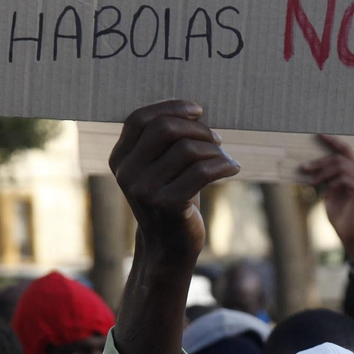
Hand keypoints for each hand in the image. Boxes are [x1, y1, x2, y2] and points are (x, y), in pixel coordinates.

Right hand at [109, 101, 238, 265]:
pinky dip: (223, 166)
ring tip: (225, 160)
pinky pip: (202, 172)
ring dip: (215, 151)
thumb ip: (164, 141)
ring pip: (187, 150)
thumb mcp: (159, 167)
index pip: (139, 119)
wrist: (169, 246)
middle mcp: (127, 173)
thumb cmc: (171, 198)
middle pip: (164, 128)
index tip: (198, 111)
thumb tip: (193, 110)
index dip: (170, 107)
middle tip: (217, 140)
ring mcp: (144, 191)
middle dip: (198, 129)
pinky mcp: (167, 206)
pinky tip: (233, 169)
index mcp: (120, 158)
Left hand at [302, 134, 353, 267]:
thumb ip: (326, 180)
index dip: (333, 141)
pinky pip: (343, 181)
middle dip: (319, 162)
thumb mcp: (330, 194)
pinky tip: (325, 197)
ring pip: (341, 167)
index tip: (318, 134)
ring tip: (311, 184)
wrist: (350, 236)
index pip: (346, 151)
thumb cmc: (340, 217)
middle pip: (340, 158)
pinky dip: (331, 187)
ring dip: (322, 174)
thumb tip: (311, 168)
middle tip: (304, 168)